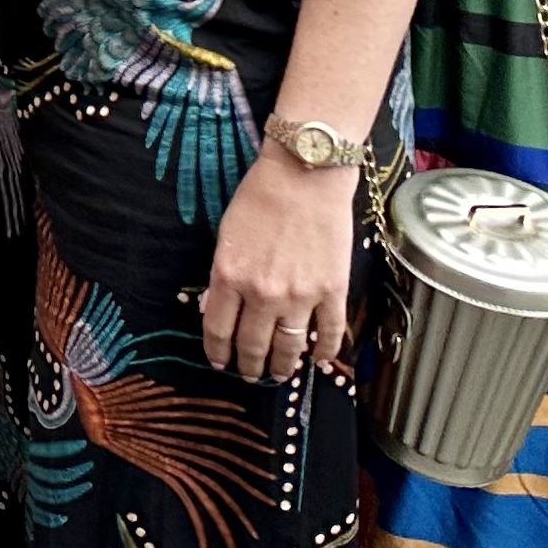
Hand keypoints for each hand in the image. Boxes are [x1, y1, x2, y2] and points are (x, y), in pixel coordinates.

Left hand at [201, 148, 356, 383]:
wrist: (305, 173)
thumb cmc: (261, 196)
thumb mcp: (226, 235)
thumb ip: (222, 276)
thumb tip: (214, 309)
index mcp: (229, 276)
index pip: (218, 330)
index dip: (218, 352)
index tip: (220, 363)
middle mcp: (262, 293)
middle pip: (253, 345)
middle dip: (250, 366)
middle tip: (250, 374)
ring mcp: (300, 294)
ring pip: (289, 347)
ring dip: (282, 366)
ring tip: (279, 373)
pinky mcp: (333, 290)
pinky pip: (329, 332)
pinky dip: (325, 351)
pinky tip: (319, 359)